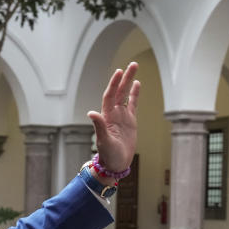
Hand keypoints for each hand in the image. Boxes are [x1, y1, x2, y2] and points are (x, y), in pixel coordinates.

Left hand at [87, 62, 139, 179]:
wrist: (116, 164)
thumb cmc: (108, 155)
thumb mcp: (104, 140)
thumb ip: (99, 126)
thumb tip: (91, 112)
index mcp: (106, 117)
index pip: (110, 96)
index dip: (114, 84)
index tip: (118, 72)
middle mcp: (113, 113)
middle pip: (119, 91)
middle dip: (124, 78)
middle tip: (132, 64)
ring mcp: (122, 116)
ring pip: (126, 95)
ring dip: (129, 82)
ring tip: (134, 68)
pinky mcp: (130, 121)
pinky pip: (132, 104)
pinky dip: (134, 94)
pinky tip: (137, 84)